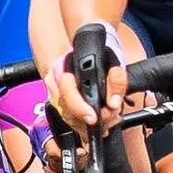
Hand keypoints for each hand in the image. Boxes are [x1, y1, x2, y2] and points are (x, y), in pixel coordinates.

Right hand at [45, 22, 129, 138]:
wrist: (88, 47)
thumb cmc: (99, 53)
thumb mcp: (113, 60)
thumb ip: (116, 80)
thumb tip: (113, 102)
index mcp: (63, 69)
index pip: (66, 91)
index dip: (79, 107)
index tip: (94, 117)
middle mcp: (56, 84)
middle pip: (67, 110)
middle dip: (89, 120)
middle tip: (111, 117)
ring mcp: (57, 95)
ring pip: (69, 119)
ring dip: (91, 124)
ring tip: (111, 118)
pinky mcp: (64, 104)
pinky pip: (72, 120)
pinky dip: (88, 125)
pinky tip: (103, 122)